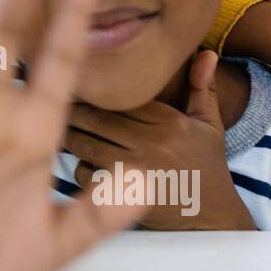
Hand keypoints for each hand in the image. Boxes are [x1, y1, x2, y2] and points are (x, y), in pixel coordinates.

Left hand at [65, 51, 254, 230]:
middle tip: (58, 103)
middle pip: (97, 119)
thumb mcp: (209, 126)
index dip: (94, 92)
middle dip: (73, 111)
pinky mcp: (122, 196)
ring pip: (87, 145)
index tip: (78, 83)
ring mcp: (135, 170)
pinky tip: (78, 159)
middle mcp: (151, 143)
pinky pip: (86, 174)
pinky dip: (78, 167)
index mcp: (169, 121)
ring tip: (59, 126)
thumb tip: (206, 52)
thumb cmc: (207, 166)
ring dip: (69, 136)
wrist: (212, 218)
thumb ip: (202, 88)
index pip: (120, 98)